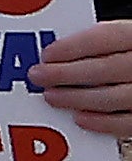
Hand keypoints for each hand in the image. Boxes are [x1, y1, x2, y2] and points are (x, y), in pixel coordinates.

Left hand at [38, 19, 131, 137]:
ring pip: (114, 98)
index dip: (73, 46)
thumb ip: (103, 43)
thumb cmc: (129, 56)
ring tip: (51, 97)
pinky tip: (80, 118)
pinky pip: (128, 124)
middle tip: (38, 76)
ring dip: (77, 98)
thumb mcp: (125, 39)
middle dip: (66, 73)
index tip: (47, 54)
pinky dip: (102, 123)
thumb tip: (60, 52)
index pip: (107, 37)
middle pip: (106, 69)